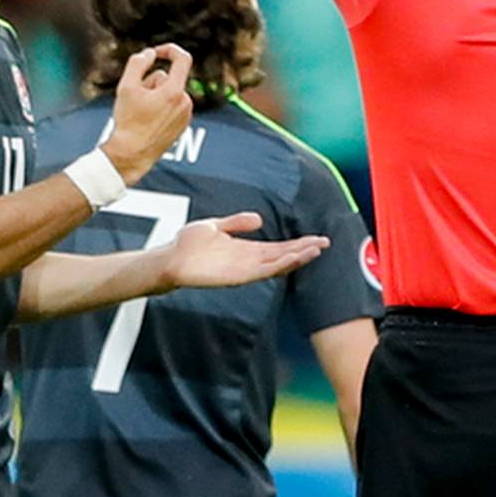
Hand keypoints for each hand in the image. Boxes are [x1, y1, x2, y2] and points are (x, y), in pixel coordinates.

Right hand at [100, 42, 192, 181]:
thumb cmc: (129, 122)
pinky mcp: (183, 125)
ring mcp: (186, 115)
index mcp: (175, 92)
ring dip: (155, 96)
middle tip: (136, 97)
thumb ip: (138, 63)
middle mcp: (185, 103)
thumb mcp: (126, 87)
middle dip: (151, 82)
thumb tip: (149, 53)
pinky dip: (161, 107)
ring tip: (142, 112)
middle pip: (168, 78)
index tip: (156, 52)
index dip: (169, 49)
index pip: (183, 59)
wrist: (132, 154)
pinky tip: (148, 120)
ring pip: (169, 93)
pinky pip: (172, 106)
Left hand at [160, 212, 328, 290]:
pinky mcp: (236, 277)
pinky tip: (291, 258)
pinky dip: (278, 265)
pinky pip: (261, 272)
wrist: (170, 258)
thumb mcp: (216, 226)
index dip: (299, 243)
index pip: (280, 247)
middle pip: (284, 255)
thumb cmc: (189, 244)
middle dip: (305, 250)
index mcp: (247, 249)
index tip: (317, 238)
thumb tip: (260, 219)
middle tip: (325, 243)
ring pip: (277, 265)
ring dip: (296, 258)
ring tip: (314, 250)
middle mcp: (249, 261)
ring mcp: (244, 270)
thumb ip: (237, 223)